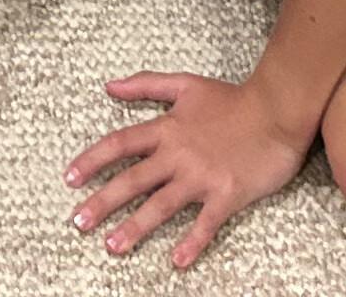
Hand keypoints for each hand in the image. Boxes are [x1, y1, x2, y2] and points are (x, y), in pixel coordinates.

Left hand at [67, 70, 313, 268]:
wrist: (276, 110)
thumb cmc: (232, 99)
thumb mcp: (185, 84)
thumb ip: (146, 84)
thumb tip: (109, 85)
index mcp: (167, 129)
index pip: (119, 144)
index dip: (91, 161)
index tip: (69, 178)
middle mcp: (178, 155)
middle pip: (132, 180)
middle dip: (102, 202)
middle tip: (78, 222)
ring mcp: (201, 176)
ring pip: (161, 205)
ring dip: (135, 227)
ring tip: (112, 246)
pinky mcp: (226, 194)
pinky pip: (206, 223)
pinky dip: (192, 242)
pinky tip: (177, 261)